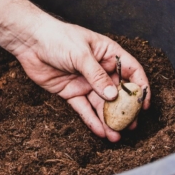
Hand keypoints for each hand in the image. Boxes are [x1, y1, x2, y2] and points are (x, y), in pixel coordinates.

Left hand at [0, 0, 149, 141]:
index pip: (131, 70)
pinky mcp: (70, 92)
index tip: (144, 104)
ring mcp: (85, 81)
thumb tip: (113, 95)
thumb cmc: (57, 38)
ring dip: (108, 120)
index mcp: (107, 53)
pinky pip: (83, 108)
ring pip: (100, 104)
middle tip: (130, 126)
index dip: (140, 86)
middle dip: (124, 110)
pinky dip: (91, 120)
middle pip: (117, 91)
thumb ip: (97, 75)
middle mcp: (98, 69)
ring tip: (116, 136)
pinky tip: (100, 132)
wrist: (30, 42)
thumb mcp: (81, 54)